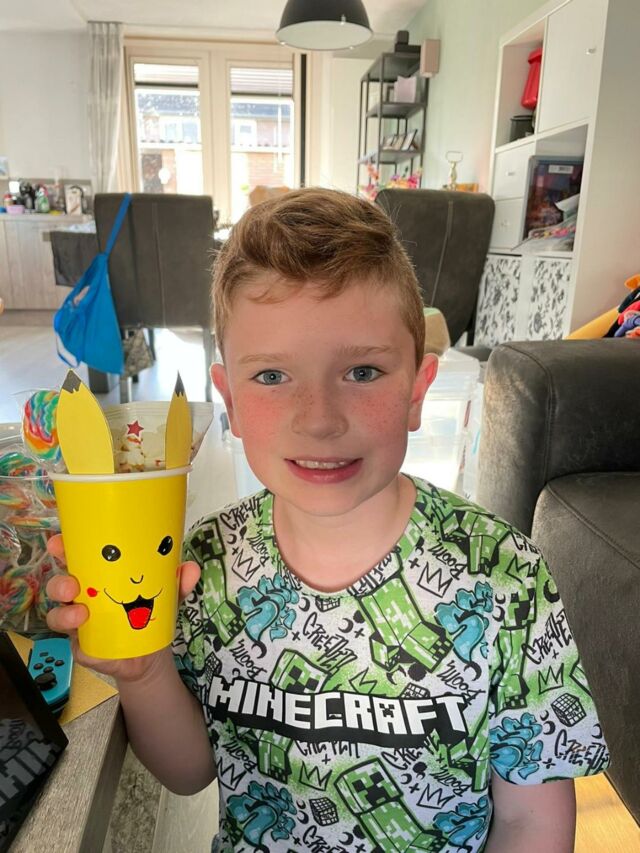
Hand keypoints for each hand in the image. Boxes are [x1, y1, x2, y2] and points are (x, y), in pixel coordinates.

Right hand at [45, 534, 199, 682]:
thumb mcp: (168, 595)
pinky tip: (86, 631)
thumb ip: (179, 582)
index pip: (75, 559)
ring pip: (57, 613)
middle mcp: (83, 597)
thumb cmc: (151, 613)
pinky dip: (77, 637)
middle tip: (73, 584)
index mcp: (98, 578)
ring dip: (65, 611)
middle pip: (59, 584)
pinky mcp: (81, 646)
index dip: (63, 548)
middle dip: (60, 581)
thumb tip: (191, 568)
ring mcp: (78, 622)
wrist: (150, 655)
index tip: (59, 542)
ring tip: (82, 612)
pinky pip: (71, 641)